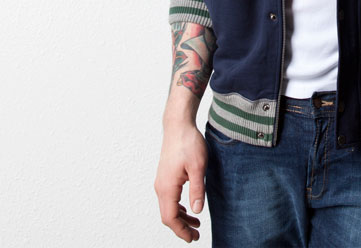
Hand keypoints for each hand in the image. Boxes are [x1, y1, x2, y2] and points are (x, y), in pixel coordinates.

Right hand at [154, 121, 207, 241]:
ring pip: (168, 207)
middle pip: (168, 215)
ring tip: (196, 224)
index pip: (170, 218)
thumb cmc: (188, 142)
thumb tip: (197, 211)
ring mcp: (161, 181)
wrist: (178, 125)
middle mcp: (160, 186)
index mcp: (167, 187)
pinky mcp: (165, 176)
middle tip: (196, 235)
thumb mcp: (198, 166)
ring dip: (180, 218)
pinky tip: (188, 208)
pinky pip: (169, 198)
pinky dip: (178, 207)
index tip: (192, 238)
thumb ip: (197, 190)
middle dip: (181, 227)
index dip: (181, 231)